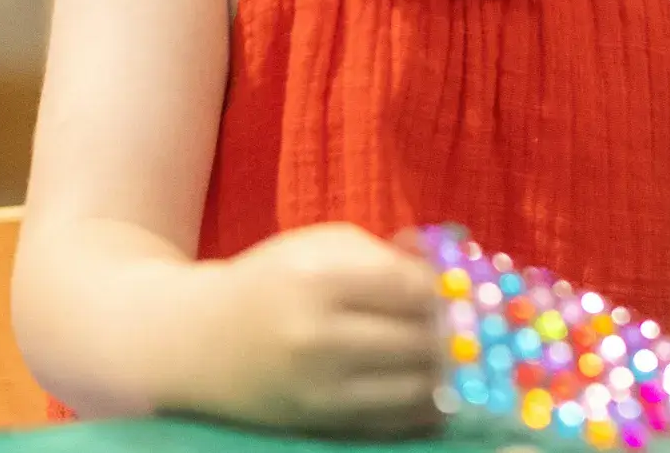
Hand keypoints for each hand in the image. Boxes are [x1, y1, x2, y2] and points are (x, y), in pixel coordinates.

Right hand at [187, 223, 442, 435]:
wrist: (199, 341)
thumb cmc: (271, 281)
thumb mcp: (321, 246)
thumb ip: (386, 256)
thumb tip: (451, 275)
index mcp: (320, 281)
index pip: (414, 290)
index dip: (449, 291)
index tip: (463, 290)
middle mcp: (319, 339)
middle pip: (420, 342)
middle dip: (454, 335)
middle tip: (470, 327)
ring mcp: (318, 389)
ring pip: (414, 390)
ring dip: (447, 376)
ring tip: (458, 359)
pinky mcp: (318, 423)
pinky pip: (390, 423)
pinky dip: (423, 410)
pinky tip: (436, 392)